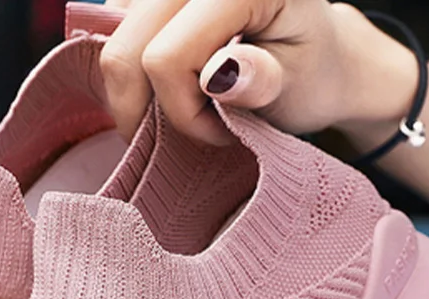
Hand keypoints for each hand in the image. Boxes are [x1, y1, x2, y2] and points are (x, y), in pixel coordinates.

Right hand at [100, 0, 416, 144]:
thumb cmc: (310, 73)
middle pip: (127, 51)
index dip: (184, 112)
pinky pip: (114, 36)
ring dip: (139, 94)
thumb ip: (260, 79)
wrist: (315, 54)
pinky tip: (168, 84)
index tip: (222, 132)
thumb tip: (217, 75)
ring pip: (112, 47)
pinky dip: (134, 75)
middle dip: (151, 107)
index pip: (167, 58)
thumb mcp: (299, 84)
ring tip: (187, 104)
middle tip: (200, 125)